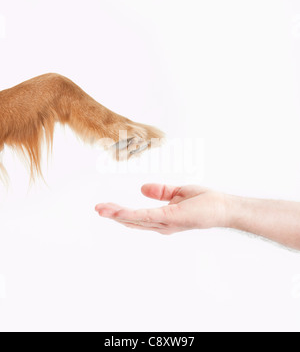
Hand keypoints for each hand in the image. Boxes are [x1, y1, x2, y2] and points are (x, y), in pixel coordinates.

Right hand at [95, 184, 228, 234]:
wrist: (222, 207)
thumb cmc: (204, 202)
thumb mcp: (178, 192)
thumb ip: (161, 191)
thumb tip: (141, 189)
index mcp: (162, 218)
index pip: (138, 217)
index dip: (122, 213)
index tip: (106, 207)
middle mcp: (161, 224)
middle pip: (133, 221)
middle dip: (114, 216)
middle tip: (97, 208)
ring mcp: (164, 222)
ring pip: (135, 220)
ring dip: (116, 215)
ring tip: (100, 209)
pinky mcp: (169, 217)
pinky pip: (145, 216)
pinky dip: (130, 215)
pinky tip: (117, 212)